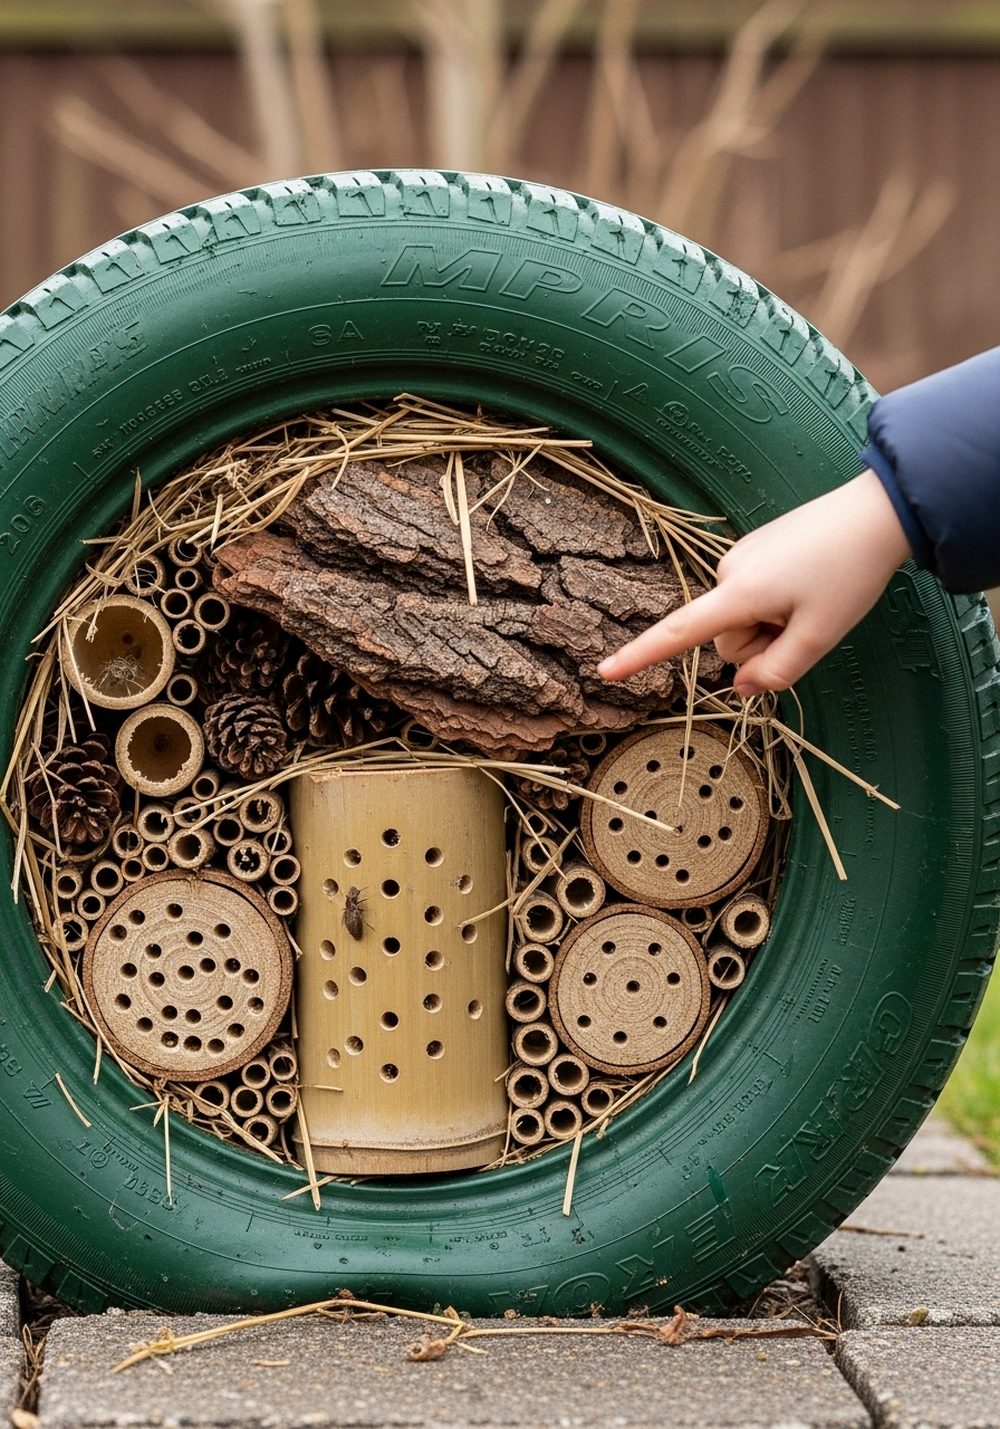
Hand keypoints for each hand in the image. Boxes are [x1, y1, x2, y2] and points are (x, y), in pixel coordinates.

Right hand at [597, 469, 911, 696]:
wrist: (875, 512)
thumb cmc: (850, 574)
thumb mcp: (821, 636)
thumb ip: (777, 671)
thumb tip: (742, 686)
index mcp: (739, 593)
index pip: (679, 632)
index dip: (640, 655)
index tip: (604, 670)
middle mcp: (728, 571)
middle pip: (727, 637)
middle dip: (760, 643)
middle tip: (807, 625)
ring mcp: (740, 556)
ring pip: (740, 617)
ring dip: (771, 623)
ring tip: (812, 599)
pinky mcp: (754, 549)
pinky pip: (752, 595)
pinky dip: (776, 602)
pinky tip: (810, 582)